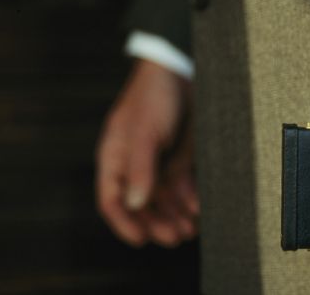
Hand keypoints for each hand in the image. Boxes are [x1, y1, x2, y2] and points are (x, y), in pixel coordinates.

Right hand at [96, 59, 198, 246]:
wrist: (182, 69)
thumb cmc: (154, 97)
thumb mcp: (144, 132)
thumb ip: (140, 168)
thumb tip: (135, 204)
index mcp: (115, 158)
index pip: (111, 199)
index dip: (123, 223)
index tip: (141, 240)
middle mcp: (135, 164)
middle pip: (141, 204)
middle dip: (156, 222)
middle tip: (175, 237)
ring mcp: (158, 160)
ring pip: (163, 198)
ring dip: (174, 215)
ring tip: (190, 230)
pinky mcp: (179, 155)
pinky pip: (181, 184)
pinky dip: (189, 197)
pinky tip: (198, 207)